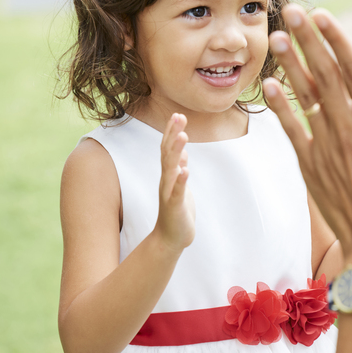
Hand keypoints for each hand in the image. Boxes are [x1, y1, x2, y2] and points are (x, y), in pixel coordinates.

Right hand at [154, 113, 195, 252]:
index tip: (177, 114)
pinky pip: (177, 192)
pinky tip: (185, 170)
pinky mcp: (175, 206)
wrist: (172, 238)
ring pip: (171, 169)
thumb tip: (180, 149)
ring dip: (176, 152)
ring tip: (183, 136)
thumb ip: (178, 166)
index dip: (171, 132)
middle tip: (178, 116)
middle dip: (173, 134)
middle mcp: (166, 181)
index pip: (168, 149)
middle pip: (167, 154)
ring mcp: (169, 193)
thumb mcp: (180, 184)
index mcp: (169, 175)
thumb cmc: (177, 209)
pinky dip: (180, 181)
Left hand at [263, 5, 351, 275]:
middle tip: (293, 10)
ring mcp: (326, 148)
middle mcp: (348, 130)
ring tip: (276, 37)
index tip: (323, 15)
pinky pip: (291, 131)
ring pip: (305, 97)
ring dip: (290, 65)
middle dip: (308, 40)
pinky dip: (279, 107)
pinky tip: (268, 86)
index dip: (337, 40)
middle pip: (324, 75)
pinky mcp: (311, 167)